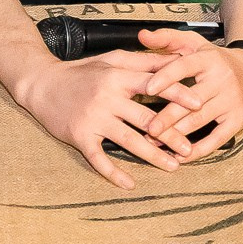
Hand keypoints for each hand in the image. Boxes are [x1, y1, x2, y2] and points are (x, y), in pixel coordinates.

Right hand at [21, 49, 190, 190]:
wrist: (42, 84)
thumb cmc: (81, 72)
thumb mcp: (111, 60)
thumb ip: (143, 61)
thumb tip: (176, 59)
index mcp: (118, 77)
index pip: (154, 85)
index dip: (178, 95)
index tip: (200, 105)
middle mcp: (107, 97)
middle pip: (146, 118)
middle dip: (171, 135)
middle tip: (190, 150)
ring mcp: (93, 118)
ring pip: (128, 140)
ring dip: (152, 156)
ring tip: (173, 167)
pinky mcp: (79, 136)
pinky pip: (99, 158)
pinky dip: (114, 173)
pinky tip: (130, 184)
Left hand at [138, 30, 242, 159]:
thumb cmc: (214, 59)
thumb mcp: (194, 43)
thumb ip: (166, 38)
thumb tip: (141, 35)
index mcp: (208, 59)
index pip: (184, 67)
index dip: (166, 78)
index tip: (147, 89)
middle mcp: (222, 80)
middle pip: (190, 101)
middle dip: (167, 117)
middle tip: (147, 129)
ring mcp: (232, 101)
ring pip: (200, 121)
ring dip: (176, 135)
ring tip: (155, 142)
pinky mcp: (239, 119)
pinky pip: (216, 140)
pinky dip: (197, 151)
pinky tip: (180, 157)